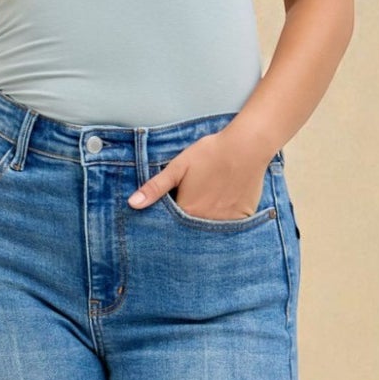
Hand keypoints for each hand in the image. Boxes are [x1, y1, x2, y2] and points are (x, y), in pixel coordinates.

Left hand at [126, 128, 269, 220]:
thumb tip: (132, 204)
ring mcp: (225, 222)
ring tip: (211, 204)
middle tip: (196, 202)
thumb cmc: (210, 153)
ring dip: (207, 224)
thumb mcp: (178, 167)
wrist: (246, 147)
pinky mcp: (242, 219)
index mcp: (187, 210)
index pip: (172, 225)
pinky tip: (225, 206)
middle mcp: (205, 222)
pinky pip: (231, 230)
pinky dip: (226, 223)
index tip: (176, 207)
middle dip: (189, 225)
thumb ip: (155, 187)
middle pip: (192, 231)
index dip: (171, 219)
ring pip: (211, 232)